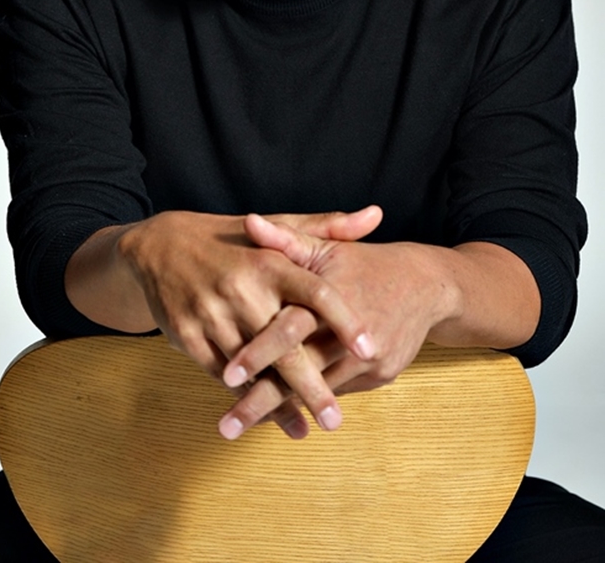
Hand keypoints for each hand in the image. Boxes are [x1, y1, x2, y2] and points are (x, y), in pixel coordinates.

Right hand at [114, 209, 378, 435]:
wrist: (158, 247)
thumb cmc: (230, 240)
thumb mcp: (275, 225)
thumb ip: (327, 227)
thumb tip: (376, 216)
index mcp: (268, 261)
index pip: (316, 292)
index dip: (345, 320)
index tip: (370, 347)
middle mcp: (241, 289)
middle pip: (284, 345)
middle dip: (311, 386)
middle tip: (335, 420)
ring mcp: (211, 315)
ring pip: (251, 369)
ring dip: (277, 403)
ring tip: (307, 429)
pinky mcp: (186, 336)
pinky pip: (221, 374)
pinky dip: (244, 397)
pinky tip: (265, 417)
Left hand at [220, 215, 461, 435]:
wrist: (426, 285)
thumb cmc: (364, 264)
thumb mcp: (327, 248)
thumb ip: (285, 240)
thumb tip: (248, 222)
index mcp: (332, 296)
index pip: (291, 328)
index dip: (259, 351)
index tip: (226, 373)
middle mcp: (351, 332)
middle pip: (300, 371)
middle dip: (261, 400)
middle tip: (225, 427)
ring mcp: (369, 358)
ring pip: (318, 390)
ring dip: (280, 410)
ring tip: (239, 428)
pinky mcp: (380, 376)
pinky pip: (337, 392)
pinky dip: (307, 405)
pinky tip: (276, 418)